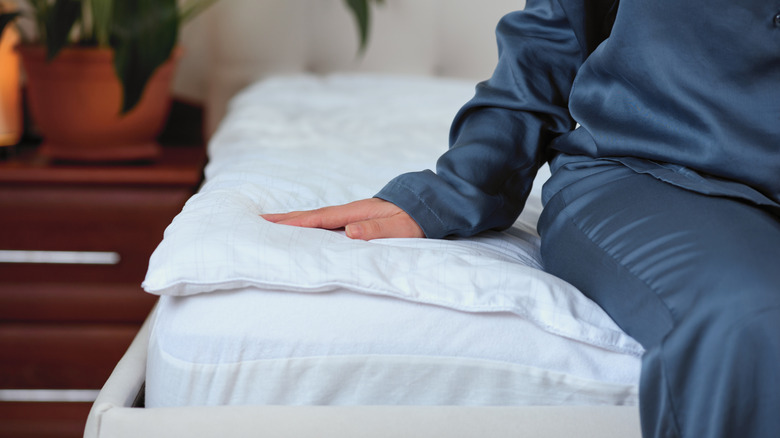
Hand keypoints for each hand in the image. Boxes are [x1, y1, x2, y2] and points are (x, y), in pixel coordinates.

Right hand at [261, 198, 424, 240]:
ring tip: (274, 225)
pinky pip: (328, 223)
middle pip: (313, 216)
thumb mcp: (401, 226)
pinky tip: (307, 231)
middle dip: (287, 219)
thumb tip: (350, 232)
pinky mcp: (358, 220)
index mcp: (357, 213)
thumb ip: (377, 229)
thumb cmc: (417, 217)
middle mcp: (352, 212)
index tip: (272, 224)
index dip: (297, 223)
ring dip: (296, 222)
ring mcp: (354, 214)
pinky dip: (312, 225)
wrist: (432, 203)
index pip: (321, 219)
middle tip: (260, 220)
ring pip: (319, 219)